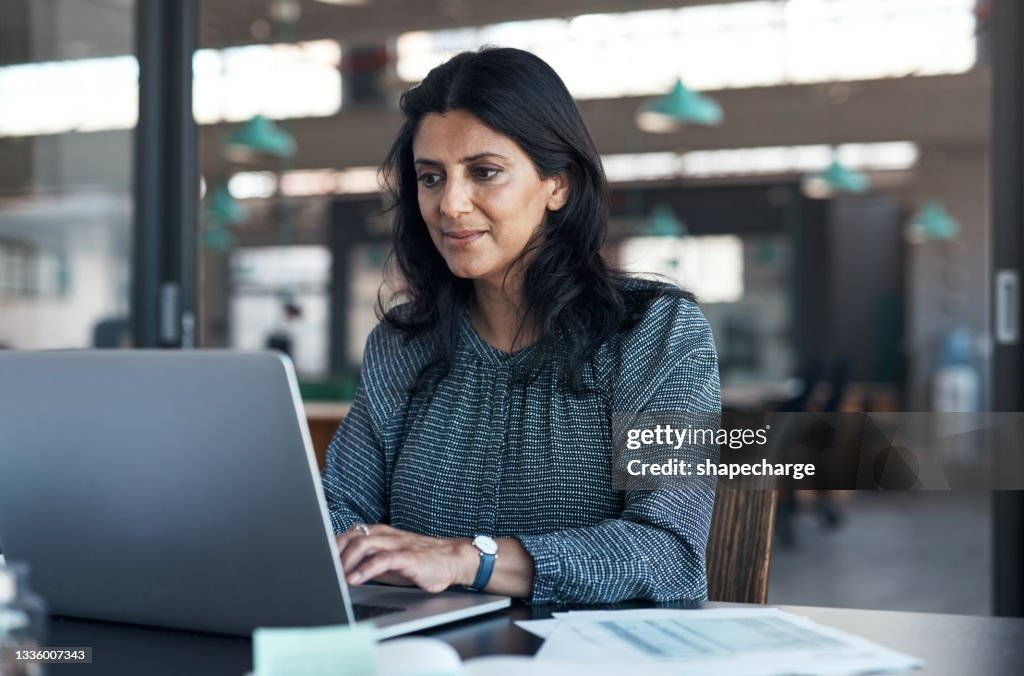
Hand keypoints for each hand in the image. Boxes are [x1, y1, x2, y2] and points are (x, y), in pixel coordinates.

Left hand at [335, 524, 476, 593]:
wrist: (452, 560)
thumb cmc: (419, 562)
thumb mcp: (388, 560)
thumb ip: (367, 561)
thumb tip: (341, 571)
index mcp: (380, 533)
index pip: (349, 534)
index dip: (331, 546)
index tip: (317, 560)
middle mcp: (386, 535)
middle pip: (352, 536)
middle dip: (334, 553)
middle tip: (323, 570)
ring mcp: (397, 544)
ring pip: (364, 543)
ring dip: (345, 560)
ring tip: (334, 576)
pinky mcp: (408, 557)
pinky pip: (382, 559)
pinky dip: (365, 570)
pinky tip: (354, 580)